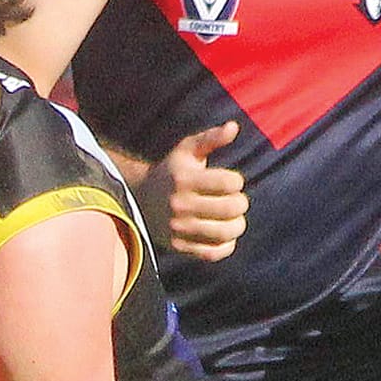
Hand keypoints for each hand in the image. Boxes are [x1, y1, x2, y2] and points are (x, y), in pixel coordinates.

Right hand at [139, 122, 244, 260]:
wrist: (140, 199)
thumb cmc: (172, 171)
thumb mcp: (187, 150)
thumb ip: (211, 138)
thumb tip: (234, 127)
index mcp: (184, 180)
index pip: (230, 183)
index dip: (236, 182)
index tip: (229, 182)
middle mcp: (180, 205)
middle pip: (232, 208)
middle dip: (240, 203)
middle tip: (234, 201)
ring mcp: (178, 228)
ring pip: (226, 232)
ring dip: (237, 225)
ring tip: (232, 219)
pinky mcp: (178, 247)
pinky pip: (212, 253)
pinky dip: (226, 246)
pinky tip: (224, 236)